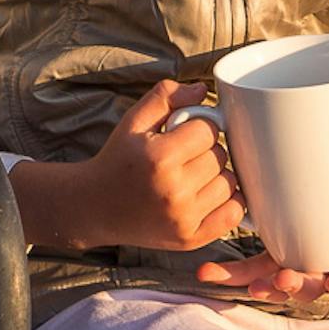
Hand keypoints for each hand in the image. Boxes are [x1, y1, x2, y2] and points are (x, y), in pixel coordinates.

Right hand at [13, 80, 246, 251]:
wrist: (95, 207)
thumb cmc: (118, 160)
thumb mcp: (133, 122)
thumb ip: (166, 97)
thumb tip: (202, 90)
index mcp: (159, 158)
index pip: (208, 129)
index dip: (199, 126)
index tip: (183, 133)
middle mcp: (173, 191)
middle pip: (221, 156)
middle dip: (207, 150)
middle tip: (185, 155)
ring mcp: (184, 219)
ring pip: (230, 183)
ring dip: (217, 175)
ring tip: (193, 174)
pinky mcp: (191, 239)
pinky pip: (234, 214)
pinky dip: (228, 201)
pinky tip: (206, 194)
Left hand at [195, 223, 328, 307]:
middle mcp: (319, 277)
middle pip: (307, 283)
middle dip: (297, 283)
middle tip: (288, 281)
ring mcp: (292, 270)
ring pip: (274, 278)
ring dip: (256, 280)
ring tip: (236, 279)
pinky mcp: (270, 260)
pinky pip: (246, 268)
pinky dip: (225, 272)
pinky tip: (203, 273)